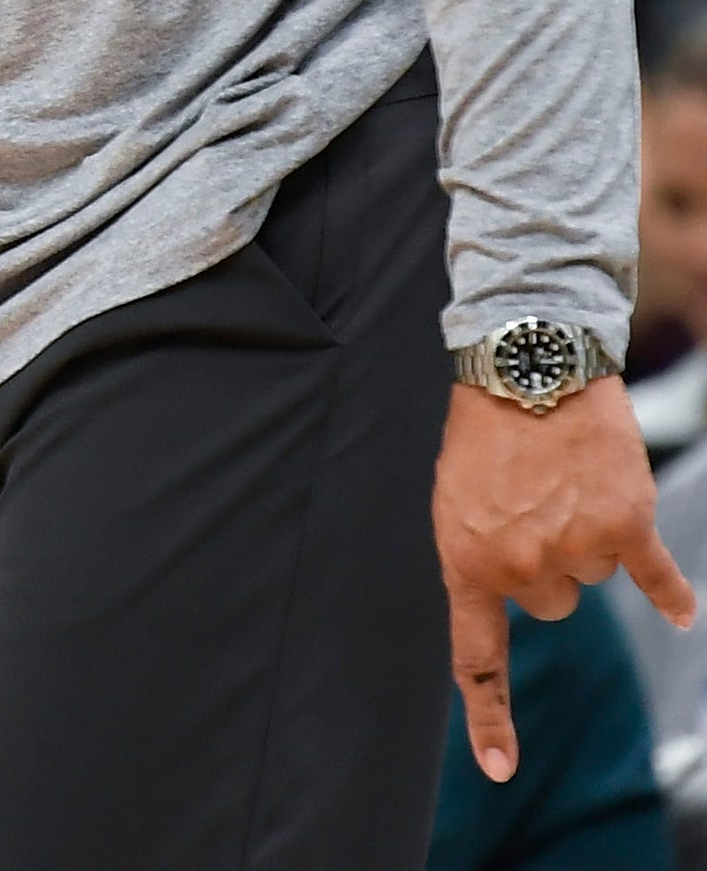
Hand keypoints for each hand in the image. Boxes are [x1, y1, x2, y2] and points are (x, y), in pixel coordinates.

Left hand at [433, 377, 693, 782]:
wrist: (524, 367)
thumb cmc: (484, 433)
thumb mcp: (455, 498)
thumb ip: (483, 554)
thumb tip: (520, 593)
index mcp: (467, 561)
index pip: (478, 656)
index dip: (490, 718)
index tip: (502, 770)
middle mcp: (521, 566)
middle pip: (551, 606)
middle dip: (545, 564)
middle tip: (532, 505)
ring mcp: (575, 550)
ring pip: (592, 578)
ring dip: (584, 540)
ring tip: (562, 483)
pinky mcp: (624, 527)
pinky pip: (655, 580)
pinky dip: (669, 591)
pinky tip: (682, 611)